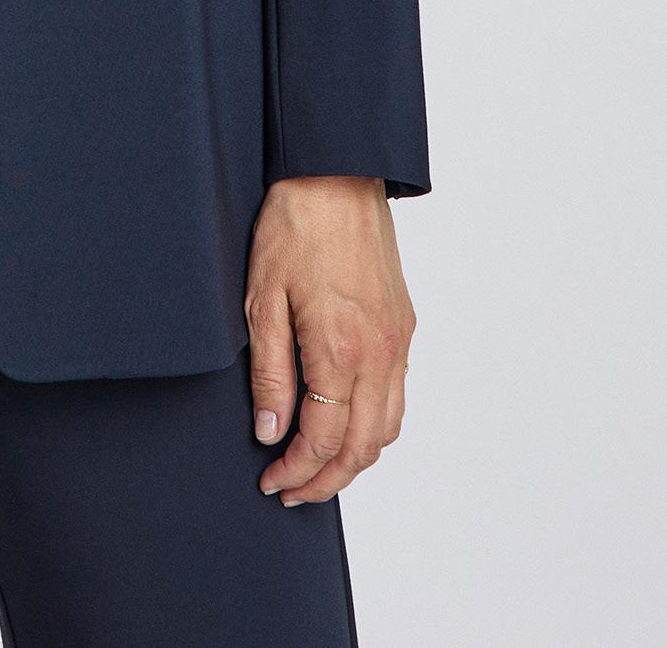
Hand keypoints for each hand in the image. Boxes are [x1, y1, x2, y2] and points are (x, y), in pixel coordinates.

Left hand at [244, 175, 415, 505]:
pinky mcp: (404, 326)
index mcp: (340, 348)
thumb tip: (270, 431)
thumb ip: (269, 372)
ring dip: (354, 459)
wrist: (337, 175)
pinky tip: (345, 424)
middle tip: (291, 491)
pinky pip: (397, 397)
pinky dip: (374, 427)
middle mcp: (379, 352)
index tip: (271, 481)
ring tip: (316, 468)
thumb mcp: (261, 299)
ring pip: (387, 429)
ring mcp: (398, 341)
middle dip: (326, 480)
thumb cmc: (293, 227)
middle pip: (362, 447)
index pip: (323, 439)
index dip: (296, 471)